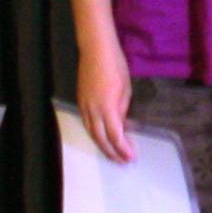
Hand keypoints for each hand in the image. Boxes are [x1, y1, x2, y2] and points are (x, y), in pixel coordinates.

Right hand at [73, 38, 134, 162]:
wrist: (95, 50)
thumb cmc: (116, 66)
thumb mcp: (125, 89)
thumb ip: (122, 110)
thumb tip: (121, 126)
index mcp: (107, 107)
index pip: (115, 135)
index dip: (122, 148)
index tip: (131, 157)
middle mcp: (93, 110)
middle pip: (101, 138)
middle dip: (112, 152)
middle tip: (122, 162)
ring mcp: (84, 106)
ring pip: (92, 133)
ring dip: (102, 146)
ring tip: (113, 155)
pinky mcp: (81, 102)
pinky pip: (87, 124)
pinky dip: (95, 134)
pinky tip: (102, 138)